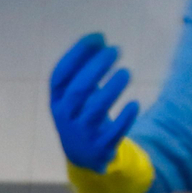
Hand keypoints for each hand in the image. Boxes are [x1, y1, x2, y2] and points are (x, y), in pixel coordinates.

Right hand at [49, 32, 139, 170]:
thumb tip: (99, 37)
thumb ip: (84, 68)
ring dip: (112, 88)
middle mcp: (65, 116)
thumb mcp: (75, 94)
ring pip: (95, 109)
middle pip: (78, 89)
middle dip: (97, 67)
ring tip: (126, 72)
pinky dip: (125, 118)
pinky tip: (135, 104)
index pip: (61, 74)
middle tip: (116, 50)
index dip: (77, 53)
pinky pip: (114, 132)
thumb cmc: (81, 113)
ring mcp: (82, 133)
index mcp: (57, 100)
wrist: (82, 155)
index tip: (98, 37)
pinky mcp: (100, 147)